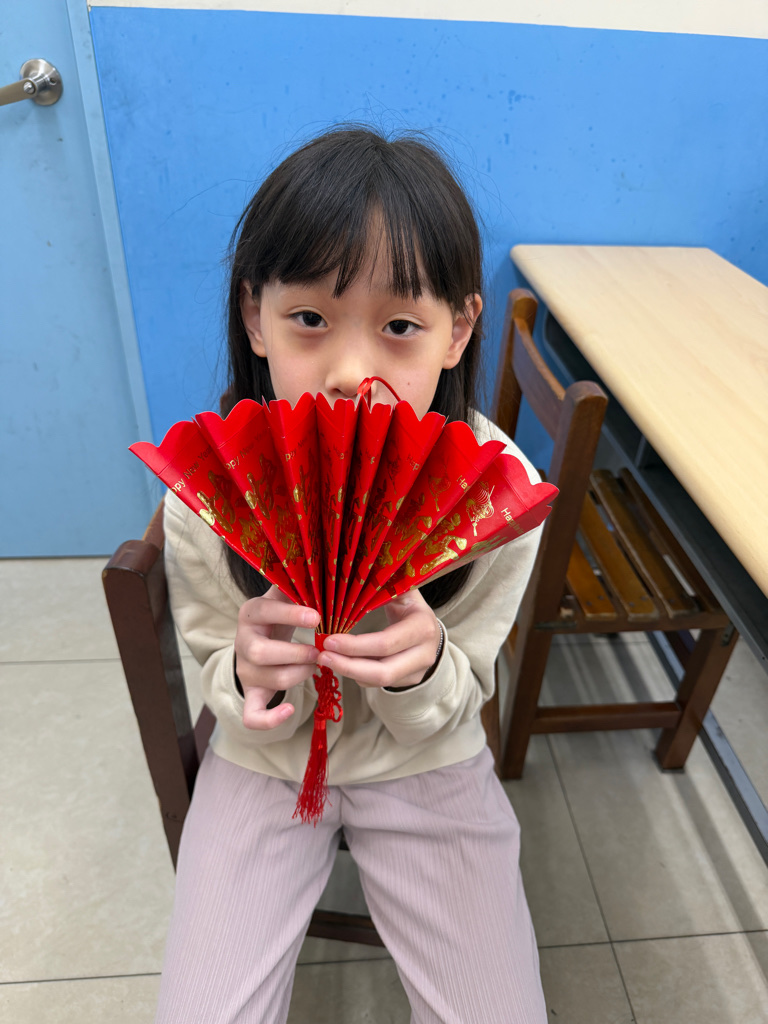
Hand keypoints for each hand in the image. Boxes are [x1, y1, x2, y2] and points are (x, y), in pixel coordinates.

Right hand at [234, 586, 319, 729]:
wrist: (256, 644)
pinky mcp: (251, 693)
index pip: (265, 611)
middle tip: (319, 652)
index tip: (317, 616)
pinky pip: (253, 714)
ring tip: (315, 666)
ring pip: (270, 680)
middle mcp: (243, 643)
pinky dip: (270, 718)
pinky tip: (290, 710)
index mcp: (251, 614)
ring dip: (299, 675)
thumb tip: (316, 565)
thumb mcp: (280, 598)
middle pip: (263, 653)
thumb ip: (293, 584)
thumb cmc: (277, 619)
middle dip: (297, 653)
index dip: (290, 614)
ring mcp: (246, 671)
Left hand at [318, 590, 441, 689]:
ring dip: (349, 672)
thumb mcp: (402, 591)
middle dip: (348, 666)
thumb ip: (383, 585)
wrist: (430, 629)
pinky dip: (357, 675)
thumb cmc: (410, 605)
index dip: (355, 646)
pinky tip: (343, 662)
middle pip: (382, 671)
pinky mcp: (408, 681)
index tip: (329, 640)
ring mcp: (418, 671)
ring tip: (327, 659)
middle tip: (322, 656)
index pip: (385, 643)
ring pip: (378, 681)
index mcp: (422, 627)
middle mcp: (424, 653)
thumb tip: (358, 572)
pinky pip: (378, 684)